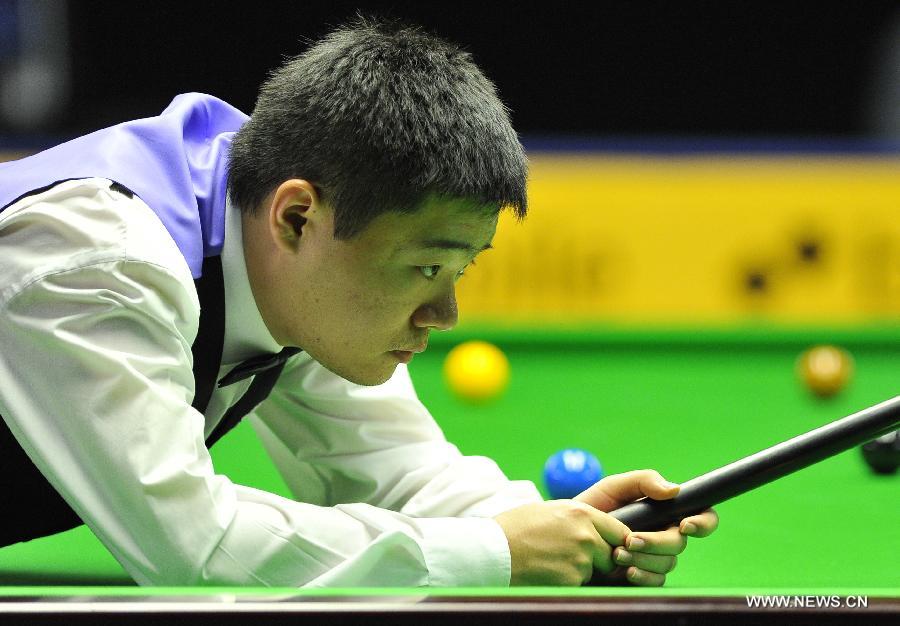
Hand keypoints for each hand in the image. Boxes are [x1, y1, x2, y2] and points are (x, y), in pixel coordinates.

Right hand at [493, 499, 629, 585]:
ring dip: (580, 572)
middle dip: (599, 559)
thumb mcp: (547, 510)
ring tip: (551, 563)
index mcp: (581, 513)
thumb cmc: (514, 528)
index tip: (610, 547)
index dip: (616, 541)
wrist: (493, 552)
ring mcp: (580, 560)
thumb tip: (591, 525)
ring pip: (593, 571)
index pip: (619, 530)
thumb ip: (575, 517)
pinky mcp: (572, 581)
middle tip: (572, 558)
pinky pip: (578, 585)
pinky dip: (566, 583)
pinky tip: (546, 574)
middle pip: (611, 554)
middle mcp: (586, 536)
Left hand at [574, 470, 718, 586]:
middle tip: (630, 539)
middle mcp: (665, 535)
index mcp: (664, 512)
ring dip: (644, 558)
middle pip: (679, 543)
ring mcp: (656, 557)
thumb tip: (674, 490)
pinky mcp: (644, 575)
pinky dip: (642, 576)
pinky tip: (625, 571)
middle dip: (656, 542)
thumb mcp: (613, 487)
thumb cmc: (592, 507)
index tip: (685, 525)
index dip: (703, 522)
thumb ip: (643, 481)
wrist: (567, 535)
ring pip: (668, 563)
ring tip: (616, 553)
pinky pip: (656, 581)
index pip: (701, 515)